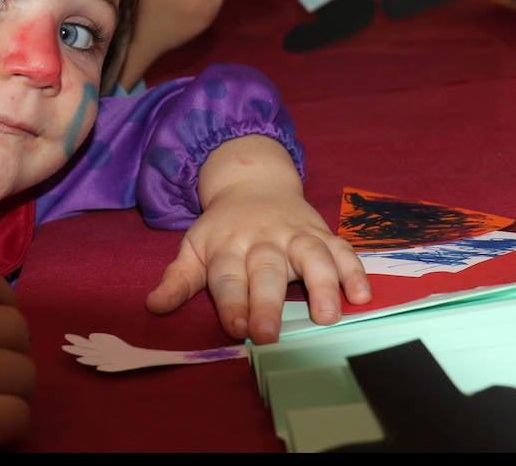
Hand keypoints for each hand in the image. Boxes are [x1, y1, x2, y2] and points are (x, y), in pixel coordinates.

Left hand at [145, 135, 371, 344]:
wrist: (253, 183)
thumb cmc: (223, 229)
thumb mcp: (194, 248)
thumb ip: (178, 279)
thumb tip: (153, 306)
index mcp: (227, 246)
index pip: (227, 276)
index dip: (230, 301)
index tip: (235, 327)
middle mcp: (262, 240)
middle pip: (266, 270)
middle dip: (268, 301)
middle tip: (269, 333)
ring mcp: (295, 235)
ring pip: (312, 255)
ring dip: (321, 284)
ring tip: (327, 316)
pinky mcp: (321, 233)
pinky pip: (342, 249)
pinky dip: (355, 270)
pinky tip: (362, 295)